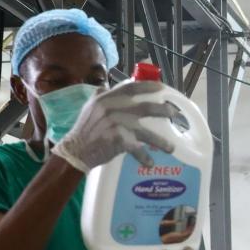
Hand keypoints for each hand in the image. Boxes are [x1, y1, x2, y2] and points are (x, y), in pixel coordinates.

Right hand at [51, 81, 178, 173]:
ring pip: (145, 132)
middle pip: (144, 107)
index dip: (148, 87)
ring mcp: (115, 124)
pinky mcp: (117, 140)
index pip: (130, 88)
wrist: (75, 150)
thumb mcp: (89, 107)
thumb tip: (107, 85)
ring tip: (171, 148)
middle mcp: (112, 109)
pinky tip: (150, 163)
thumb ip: (100, 95)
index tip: (162, 88)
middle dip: (161, 110)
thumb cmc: (85, 130)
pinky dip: (144, 157)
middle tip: (173, 114)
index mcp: (106, 99)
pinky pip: (136, 149)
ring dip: (160, 141)